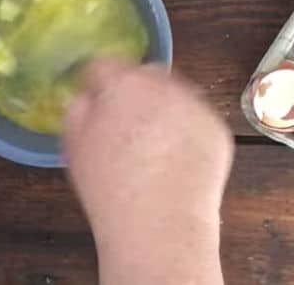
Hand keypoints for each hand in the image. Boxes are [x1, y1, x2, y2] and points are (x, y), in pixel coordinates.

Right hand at [64, 61, 233, 284]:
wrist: (159, 228)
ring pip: (175, 92)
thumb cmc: (109, 189)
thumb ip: (77, 110)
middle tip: (126, 121)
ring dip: (162, 105)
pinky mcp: (217, 128)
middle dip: (133, 89)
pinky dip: (185, 128)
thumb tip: (87, 98)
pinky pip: (196, 117)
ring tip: (154, 141)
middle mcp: (163, 86)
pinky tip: (175, 156)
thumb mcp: (76, 147)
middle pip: (145, 73)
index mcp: (123, 85)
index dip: (96, 81)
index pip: (105, 65)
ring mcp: (196, 106)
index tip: (95, 98)